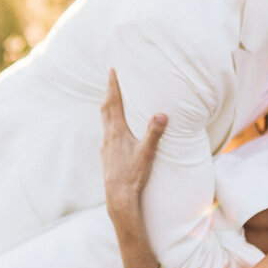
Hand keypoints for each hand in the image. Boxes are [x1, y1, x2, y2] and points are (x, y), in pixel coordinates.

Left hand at [101, 69, 166, 223]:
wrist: (118, 197)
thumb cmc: (132, 174)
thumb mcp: (147, 152)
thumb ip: (154, 133)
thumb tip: (163, 114)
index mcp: (117, 132)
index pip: (114, 103)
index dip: (113, 86)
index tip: (111, 71)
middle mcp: (108, 137)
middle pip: (106, 109)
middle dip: (109, 93)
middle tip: (111, 80)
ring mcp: (106, 147)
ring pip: (105, 121)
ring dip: (108, 108)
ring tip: (112, 101)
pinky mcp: (106, 156)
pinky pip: (107, 133)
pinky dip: (110, 123)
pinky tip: (115, 130)